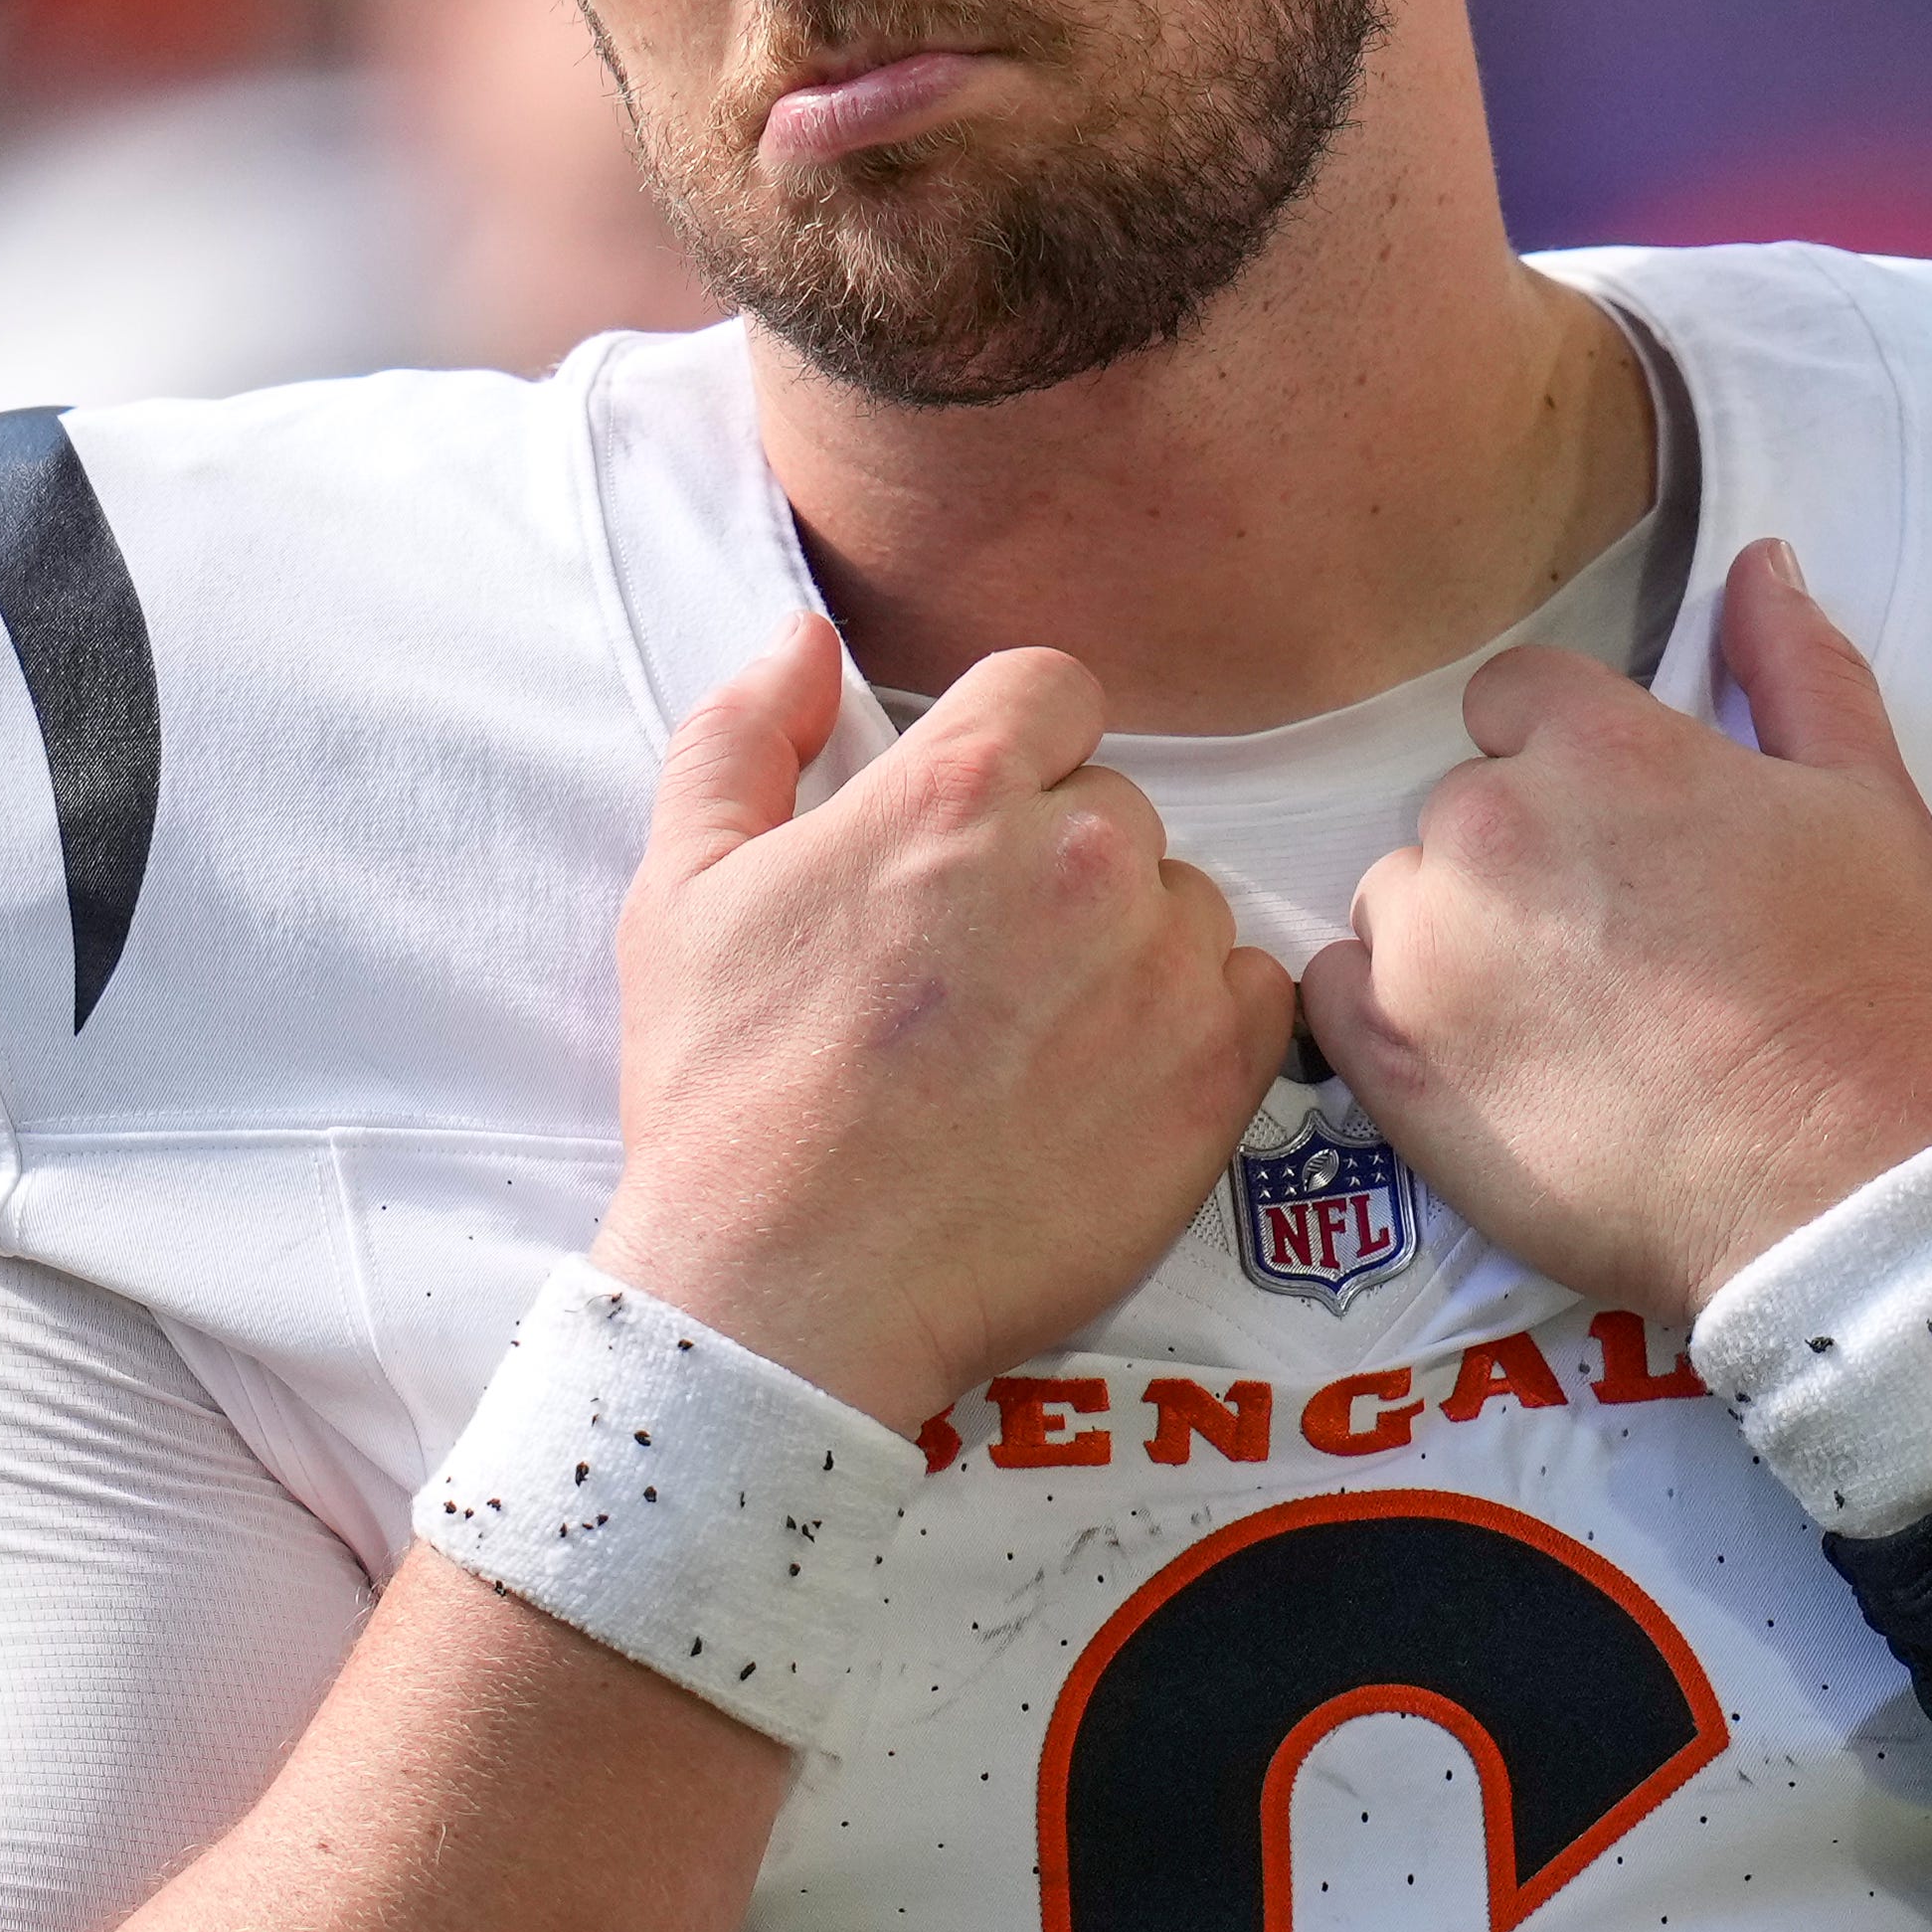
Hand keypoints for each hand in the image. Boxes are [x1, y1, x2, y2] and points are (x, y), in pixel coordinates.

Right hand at [595, 624, 1295, 1433]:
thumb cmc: (728, 1091)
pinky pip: (1249, 996)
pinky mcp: (1216, 1075)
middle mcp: (1081, 855)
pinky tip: (1101, 1083)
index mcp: (957, 788)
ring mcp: (1162, 966)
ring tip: (1031, 1043)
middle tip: (974, 970)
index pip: (1051, 690)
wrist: (793, 1290)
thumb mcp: (681, 889)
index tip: (967, 838)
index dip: (1009, 757)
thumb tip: (806, 641)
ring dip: (1127, 946)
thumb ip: (745, 736)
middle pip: (1111, 806)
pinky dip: (1193, 1025)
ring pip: (1181, 903)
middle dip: (1052, 865)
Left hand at [1301, 542, 1931, 1324]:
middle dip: (1524, 855)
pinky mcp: (1385, 1054)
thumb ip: (1799, 668)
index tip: (1618, 833)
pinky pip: (1335, 989)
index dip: (1563, 755)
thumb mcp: (1868, 804)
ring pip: (1400, 896)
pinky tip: (1482, 1054)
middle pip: (1458, 804)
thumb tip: (1760, 560)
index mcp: (1598, 747)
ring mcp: (1423, 942)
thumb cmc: (1864, 992)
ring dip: (1454, 933)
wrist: (1833, 1185)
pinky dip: (1388, 1011)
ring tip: (1559, 1018)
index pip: (1513, 694)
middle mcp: (1486, 825)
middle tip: (1617, 948)